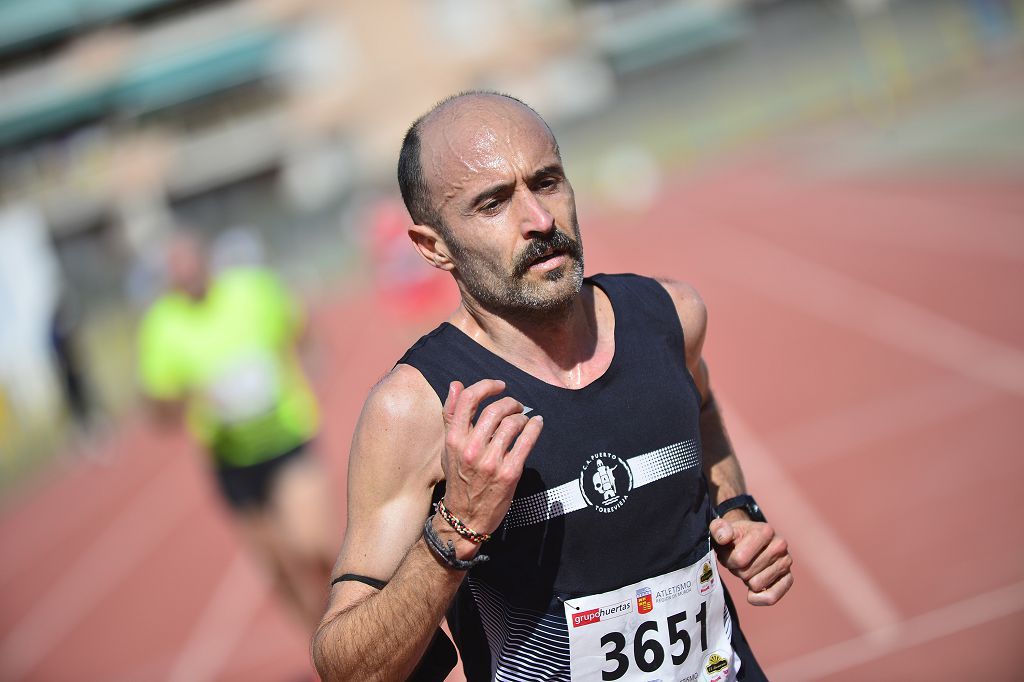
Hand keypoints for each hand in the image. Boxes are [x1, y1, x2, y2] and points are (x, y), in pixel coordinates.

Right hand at [440, 380, 543, 542]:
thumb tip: (455, 384)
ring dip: (522, 416)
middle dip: (510, 402)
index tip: (499, 386)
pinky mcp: (509, 473)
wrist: (465, 518)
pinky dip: (534, 427)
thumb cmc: (458, 478)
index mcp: (454, 439)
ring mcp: (491, 462)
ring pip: (512, 424)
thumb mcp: (448, 447)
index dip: (486, 386)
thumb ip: (451, 415)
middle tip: (516, 405)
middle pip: (495, 409)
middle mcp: (471, 449)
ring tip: (524, 419)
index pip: (468, 399)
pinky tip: (536, 424)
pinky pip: (526, 441)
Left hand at [710, 515, 792, 605]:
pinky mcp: (788, 578)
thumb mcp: (721, 528)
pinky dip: (759, 598)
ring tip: (747, 567)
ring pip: (756, 585)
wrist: (746, 539)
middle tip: (738, 560)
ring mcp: (786, 562)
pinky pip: (772, 597)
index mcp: (765, 531)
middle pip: (746, 573)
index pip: (739, 559)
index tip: (729, 552)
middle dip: (737, 570)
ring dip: (746, 580)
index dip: (728, 559)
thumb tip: (723, 537)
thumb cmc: (732, 537)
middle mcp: (780, 545)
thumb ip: (719, 529)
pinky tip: (752, 591)